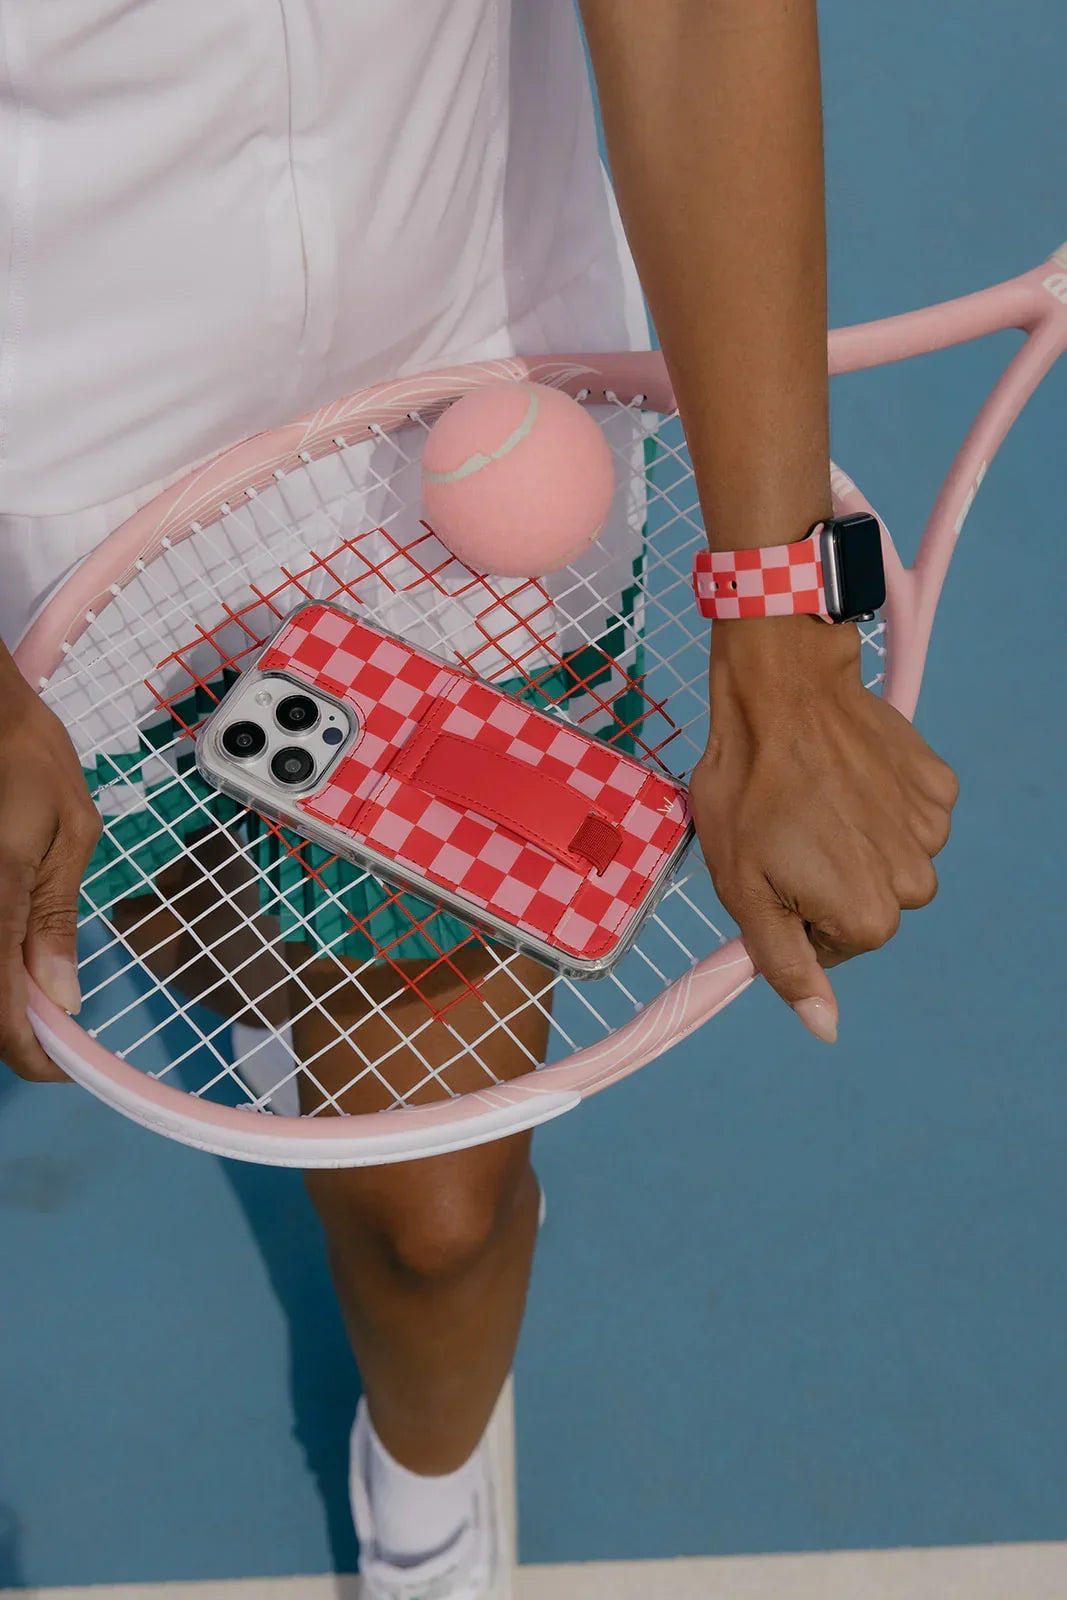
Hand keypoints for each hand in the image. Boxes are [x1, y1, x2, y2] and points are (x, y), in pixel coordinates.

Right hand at [0, 648, 100, 1080]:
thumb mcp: (69, 830)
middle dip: (16, 1027)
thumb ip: (55, 918)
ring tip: (38, 980)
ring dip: (3, 993)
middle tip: (55, 1014)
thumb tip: (61, 999)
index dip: (36, 1057)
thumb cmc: (25, 754)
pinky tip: (14, 947)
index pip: (5, 1020)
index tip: (67, 1062)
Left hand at [688, 615, 958, 1041]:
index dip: (790, 911)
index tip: (771, 867)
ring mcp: (932, 832)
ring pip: (888, 862)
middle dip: (826, 881)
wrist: (781, 692)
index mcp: (868, 920)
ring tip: (814, 800)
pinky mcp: (938, 786)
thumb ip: (786, 966)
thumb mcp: (744, 891)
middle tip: (788, 833)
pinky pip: (907, 816)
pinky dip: (878, 803)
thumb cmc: (747, 792)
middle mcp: (915, 884)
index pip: (830, 947)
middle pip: (866, 908)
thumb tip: (826, 1031)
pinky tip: (844, 776)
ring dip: (853, 842)